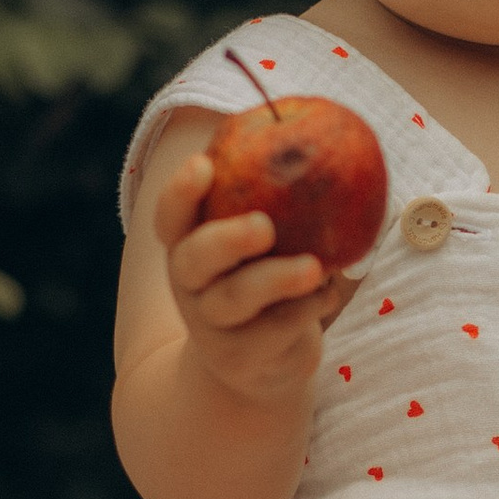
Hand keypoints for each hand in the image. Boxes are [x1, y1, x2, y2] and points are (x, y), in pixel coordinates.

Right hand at [152, 142, 353, 412]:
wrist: (256, 367)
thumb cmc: (265, 282)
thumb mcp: (263, 244)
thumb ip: (279, 199)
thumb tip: (327, 130)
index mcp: (188, 246)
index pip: (169, 216)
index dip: (181, 191)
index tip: (205, 163)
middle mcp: (190, 285)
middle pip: (193, 259)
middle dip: (226, 238)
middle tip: (264, 224)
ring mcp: (211, 326)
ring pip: (235, 299)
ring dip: (276, 280)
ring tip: (314, 267)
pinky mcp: (240, 359)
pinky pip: (275, 330)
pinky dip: (307, 308)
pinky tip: (329, 292)